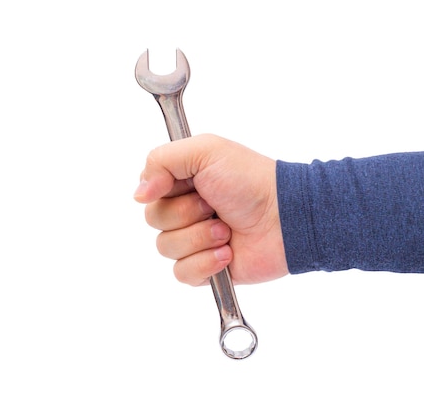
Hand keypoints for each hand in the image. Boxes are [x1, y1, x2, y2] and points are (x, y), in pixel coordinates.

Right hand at [134, 134, 288, 285]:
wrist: (285, 217)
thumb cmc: (250, 180)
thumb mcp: (205, 151)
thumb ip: (161, 161)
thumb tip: (138, 194)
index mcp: (183, 181)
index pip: (148, 191)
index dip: (163, 190)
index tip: (191, 185)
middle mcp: (186, 210)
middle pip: (154, 220)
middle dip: (186, 214)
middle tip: (215, 207)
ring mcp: (196, 240)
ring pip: (166, 248)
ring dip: (199, 238)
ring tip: (227, 230)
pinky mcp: (207, 268)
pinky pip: (182, 274)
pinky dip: (206, 263)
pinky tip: (228, 252)